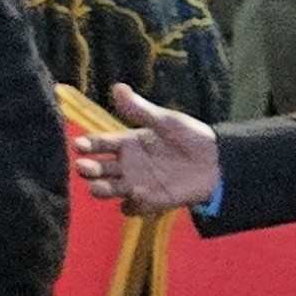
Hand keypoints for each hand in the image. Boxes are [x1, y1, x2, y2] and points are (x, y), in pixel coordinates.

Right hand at [80, 82, 222, 212]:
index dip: (88, 144)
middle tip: (84, 167)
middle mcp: (126, 165)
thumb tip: (117, 87)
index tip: (79, 144)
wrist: (216, 161)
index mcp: (128, 143)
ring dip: (101, 189)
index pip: (100, 144)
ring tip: (99, 185)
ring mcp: (134, 184)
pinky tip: (136, 199)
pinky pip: (131, 208)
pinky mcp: (146, 202)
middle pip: (98, 169)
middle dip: (89, 169)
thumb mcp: (166, 121)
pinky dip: (131, 205)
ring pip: (108, 189)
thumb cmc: (189, 137)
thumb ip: (140, 110)